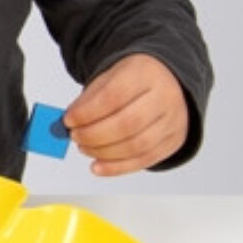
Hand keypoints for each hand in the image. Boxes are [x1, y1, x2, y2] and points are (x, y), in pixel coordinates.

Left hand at [63, 54, 188, 176]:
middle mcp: (165, 97)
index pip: (114, 96)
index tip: (68, 120)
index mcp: (145, 74)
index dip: (88, 112)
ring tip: (84, 147)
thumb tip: (68, 123)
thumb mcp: (108, 78)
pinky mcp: (173, 141)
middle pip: (127, 124)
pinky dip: (116, 167)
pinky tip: (97, 166)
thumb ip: (88, 100)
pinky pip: (144, 160)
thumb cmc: (132, 81)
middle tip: (75, 136)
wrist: (165, 81)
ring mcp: (173, 121)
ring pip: (137, 146)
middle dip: (94, 135)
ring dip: (103, 152)